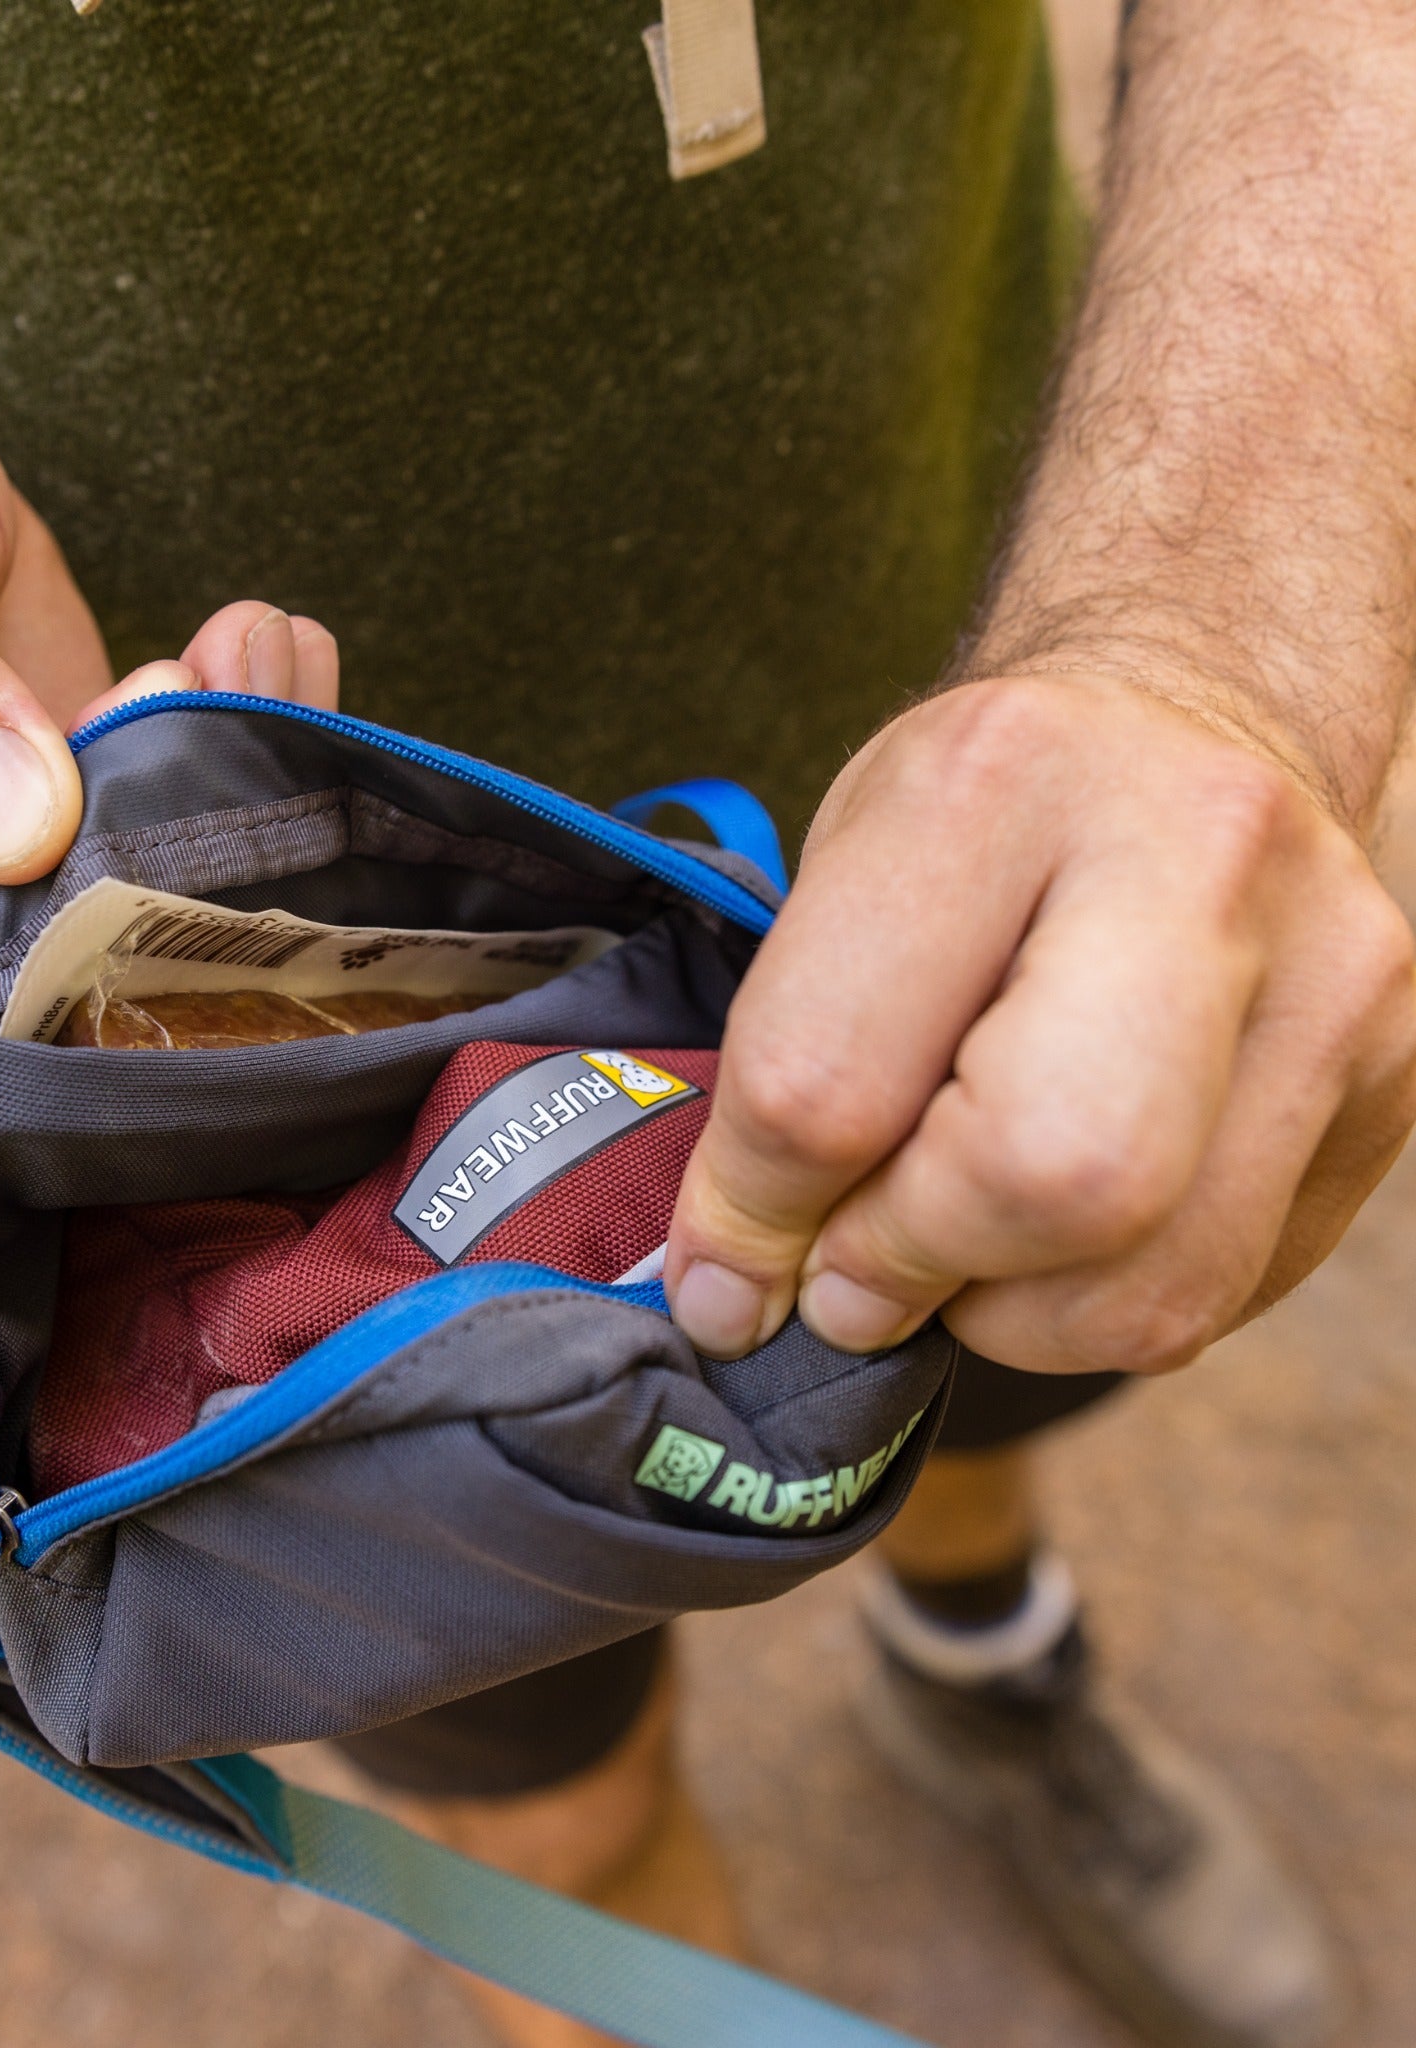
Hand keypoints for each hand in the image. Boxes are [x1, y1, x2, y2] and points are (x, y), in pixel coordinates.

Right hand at [0, 369, 336, 1000]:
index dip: (49, 903)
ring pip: (117, 892)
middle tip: (244, 680)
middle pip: (39, 944)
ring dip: (216, 775)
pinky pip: (144, 830)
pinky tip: (263, 656)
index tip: (144, 766)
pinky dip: (221, 744)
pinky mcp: (49, 843)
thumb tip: (18, 830)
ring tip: (266, 650)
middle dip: (165, 828)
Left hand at [663, 675, 1415, 1374]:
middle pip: (1051, 1178)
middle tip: (844, 1273)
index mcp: (1004, 778)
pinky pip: (1211, 1296)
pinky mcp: (1389, 1091)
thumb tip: (734, 1298)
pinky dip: (1088, 1309)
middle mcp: (1201, 861)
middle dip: (908, 1265)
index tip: (727, 1266)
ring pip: (1145, 1283)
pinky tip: (1042, 1237)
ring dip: (999, 1314)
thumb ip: (781, 1067)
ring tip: (944, 1245)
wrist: (1184, 727)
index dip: (756, 1208)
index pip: (837, 1074)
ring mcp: (1332, 980)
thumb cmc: (982, 816)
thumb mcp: (841, 869)